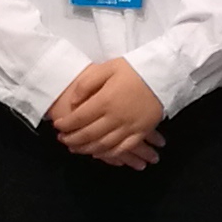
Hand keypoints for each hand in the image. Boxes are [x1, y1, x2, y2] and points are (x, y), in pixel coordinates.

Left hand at [46, 58, 167, 166]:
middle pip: (88, 135)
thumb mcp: (107, 67)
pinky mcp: (141, 132)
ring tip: (75, 148)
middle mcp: (115, 118)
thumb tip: (74, 101)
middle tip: (62, 140)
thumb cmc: (134, 69)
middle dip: (72, 139)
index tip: (57, 126)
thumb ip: (87, 83)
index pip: (79, 118)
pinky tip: (99, 154)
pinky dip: (109, 154)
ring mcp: (129, 127)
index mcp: (105, 101)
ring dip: (86, 149)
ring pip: (103, 145)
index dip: (65, 124)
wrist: (164, 73)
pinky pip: (123, 149)